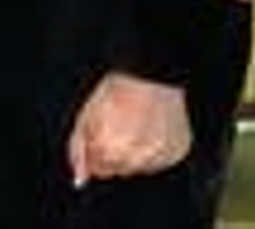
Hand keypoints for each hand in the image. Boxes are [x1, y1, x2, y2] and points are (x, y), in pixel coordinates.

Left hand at [67, 71, 191, 186]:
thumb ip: (78, 149)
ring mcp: (157, 158)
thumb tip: (80, 180)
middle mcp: (134, 160)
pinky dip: (154, 149)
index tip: (101, 132)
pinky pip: (160, 161)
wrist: (151, 74)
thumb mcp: (86, 114)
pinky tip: (151, 127)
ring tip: (136, 123)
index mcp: (108, 150)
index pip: (97, 169)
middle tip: (119, 124)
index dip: (96, 149)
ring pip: (139, 167)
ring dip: (135, 152)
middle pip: (117, 170)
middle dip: (113, 153)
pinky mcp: (176, 153)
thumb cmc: (117, 91)